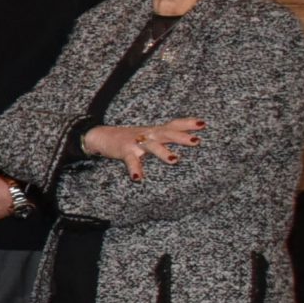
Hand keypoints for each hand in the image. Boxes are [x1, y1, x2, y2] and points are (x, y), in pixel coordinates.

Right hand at [84, 118, 202, 181]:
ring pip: (152, 146)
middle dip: (181, 137)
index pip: (173, 125)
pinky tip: (139, 178)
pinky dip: (135, 169)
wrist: (100, 136)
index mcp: (155, 131)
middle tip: (196, 141)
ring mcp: (136, 142)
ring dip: (163, 152)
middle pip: (167, 133)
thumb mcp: (148, 134)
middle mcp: (148, 134)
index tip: (203, 124)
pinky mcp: (125, 151)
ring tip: (175, 160)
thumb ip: (165, 136)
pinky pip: (131, 161)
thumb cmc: (129, 138)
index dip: (188, 123)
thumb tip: (189, 140)